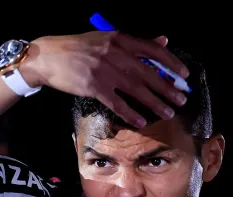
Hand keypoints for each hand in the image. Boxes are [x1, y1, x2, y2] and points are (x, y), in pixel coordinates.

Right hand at [20, 31, 188, 127]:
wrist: (48, 56)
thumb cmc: (78, 48)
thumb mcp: (107, 39)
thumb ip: (134, 43)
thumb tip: (163, 41)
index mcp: (120, 39)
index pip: (152, 50)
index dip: (172, 63)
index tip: (184, 75)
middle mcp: (115, 53)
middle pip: (148, 73)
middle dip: (167, 88)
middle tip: (182, 98)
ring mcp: (104, 70)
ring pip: (136, 89)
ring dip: (155, 102)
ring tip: (168, 112)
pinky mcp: (93, 86)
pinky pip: (117, 102)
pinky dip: (131, 113)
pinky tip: (141, 121)